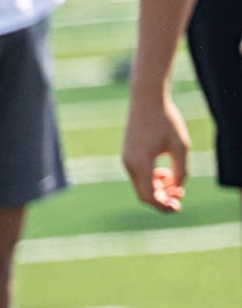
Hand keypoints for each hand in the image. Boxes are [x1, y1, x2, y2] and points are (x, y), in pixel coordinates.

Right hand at [121, 86, 189, 211]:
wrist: (146, 100)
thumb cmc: (166, 120)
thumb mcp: (181, 146)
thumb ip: (181, 170)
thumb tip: (176, 189)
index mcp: (141, 164)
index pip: (149, 196)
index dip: (163, 206)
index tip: (177, 207)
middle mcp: (129, 164)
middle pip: (143, 194)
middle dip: (161, 199)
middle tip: (178, 199)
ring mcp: (126, 160)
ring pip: (140, 185)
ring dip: (157, 188)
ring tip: (174, 179)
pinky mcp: (127, 155)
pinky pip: (138, 175)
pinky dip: (151, 179)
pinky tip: (163, 170)